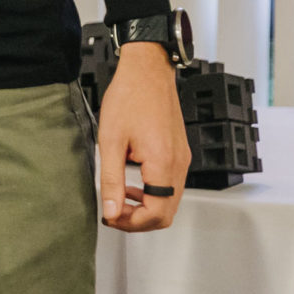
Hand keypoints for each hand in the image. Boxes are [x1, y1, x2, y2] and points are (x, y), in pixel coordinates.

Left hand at [99, 42, 188, 231]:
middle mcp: (179, 164)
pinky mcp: (179, 152)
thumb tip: (111, 211)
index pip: (156, 214)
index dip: (132, 223)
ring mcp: (182, 159)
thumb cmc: (129, 97)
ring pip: (170, 200)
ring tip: (118, 200)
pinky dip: (152, 192)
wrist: (147, 71)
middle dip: (139, 220)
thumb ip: (111, 180)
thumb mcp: (110, 141)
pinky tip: (131, 183)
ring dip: (145, 207)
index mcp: (163, 163)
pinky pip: (170, 184)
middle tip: (113, 214)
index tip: (110, 217)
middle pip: (166, 212)